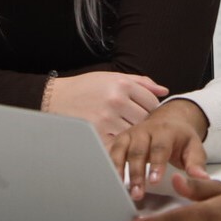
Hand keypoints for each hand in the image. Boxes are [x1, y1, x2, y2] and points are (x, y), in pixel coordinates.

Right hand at [45, 71, 167, 142]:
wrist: (56, 98)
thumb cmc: (85, 87)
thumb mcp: (112, 77)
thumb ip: (141, 82)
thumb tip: (164, 91)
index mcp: (121, 84)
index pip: (152, 101)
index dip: (152, 108)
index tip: (146, 111)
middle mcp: (116, 101)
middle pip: (145, 119)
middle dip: (144, 122)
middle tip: (137, 123)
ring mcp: (106, 119)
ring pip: (134, 133)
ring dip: (132, 134)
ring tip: (125, 130)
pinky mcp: (98, 134)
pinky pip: (119, 143)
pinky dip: (120, 143)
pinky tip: (115, 137)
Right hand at [108, 98, 209, 200]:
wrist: (168, 120)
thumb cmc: (181, 138)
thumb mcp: (194, 147)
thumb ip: (196, 163)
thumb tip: (201, 178)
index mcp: (165, 131)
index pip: (159, 148)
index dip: (156, 164)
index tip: (153, 181)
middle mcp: (144, 130)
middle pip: (137, 151)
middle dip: (136, 173)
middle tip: (137, 194)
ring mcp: (130, 134)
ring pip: (120, 150)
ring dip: (117, 170)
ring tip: (118, 189)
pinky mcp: (119, 140)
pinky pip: (109, 151)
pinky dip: (105, 164)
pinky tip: (104, 179)